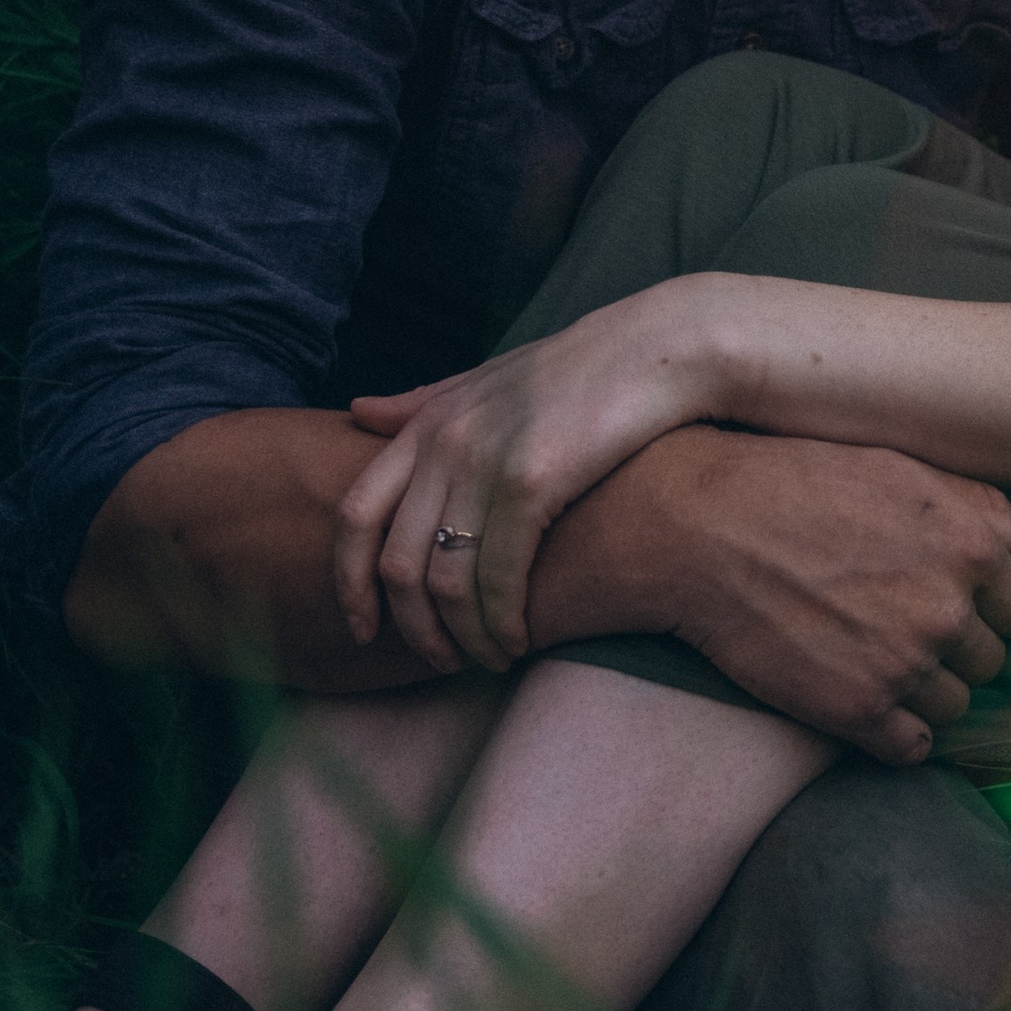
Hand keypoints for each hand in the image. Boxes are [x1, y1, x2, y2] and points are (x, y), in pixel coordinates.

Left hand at [335, 278, 720, 670]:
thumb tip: (358, 413)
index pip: (355, 516)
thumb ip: (427, 401)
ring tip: (489, 658)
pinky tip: (520, 640)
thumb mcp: (493, 377)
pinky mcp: (532, 483)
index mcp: (429, 421)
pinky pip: (498, 578)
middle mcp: (445, 442)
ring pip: (446, 583)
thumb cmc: (583, 368)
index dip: (349, 583)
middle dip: (414, 628)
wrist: (661, 349)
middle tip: (442, 660)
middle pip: (397, 564)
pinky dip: (502, 623)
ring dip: (462, 637)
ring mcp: (485, 462)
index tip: (364, 629)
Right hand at [538, 427, 1010, 765]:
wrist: (705, 529)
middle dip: (952, 646)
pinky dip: (896, 734)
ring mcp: (904, 666)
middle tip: (895, 621)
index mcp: (971, 547)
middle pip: (987, 660)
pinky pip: (911, 749)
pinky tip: (865, 701)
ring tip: (873, 655)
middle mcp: (949, 611)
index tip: (941, 596)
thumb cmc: (802, 482)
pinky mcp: (856, 711)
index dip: (981, 603)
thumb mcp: (901, 470)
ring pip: (952, 706)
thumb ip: (983, 507)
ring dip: (924, 690)